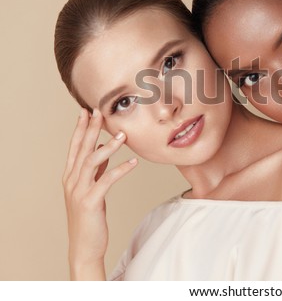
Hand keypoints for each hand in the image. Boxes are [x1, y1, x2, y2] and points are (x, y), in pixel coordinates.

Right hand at [62, 108, 137, 279]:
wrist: (84, 246)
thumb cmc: (89, 217)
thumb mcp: (91, 189)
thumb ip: (95, 170)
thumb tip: (101, 149)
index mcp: (70, 176)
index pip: (75, 147)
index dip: (81, 128)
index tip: (87, 111)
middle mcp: (71, 181)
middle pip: (81, 149)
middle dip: (91, 129)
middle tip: (100, 111)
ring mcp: (79, 191)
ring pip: (92, 161)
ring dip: (108, 146)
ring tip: (122, 135)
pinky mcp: (90, 201)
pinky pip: (106, 180)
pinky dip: (120, 169)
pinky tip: (133, 162)